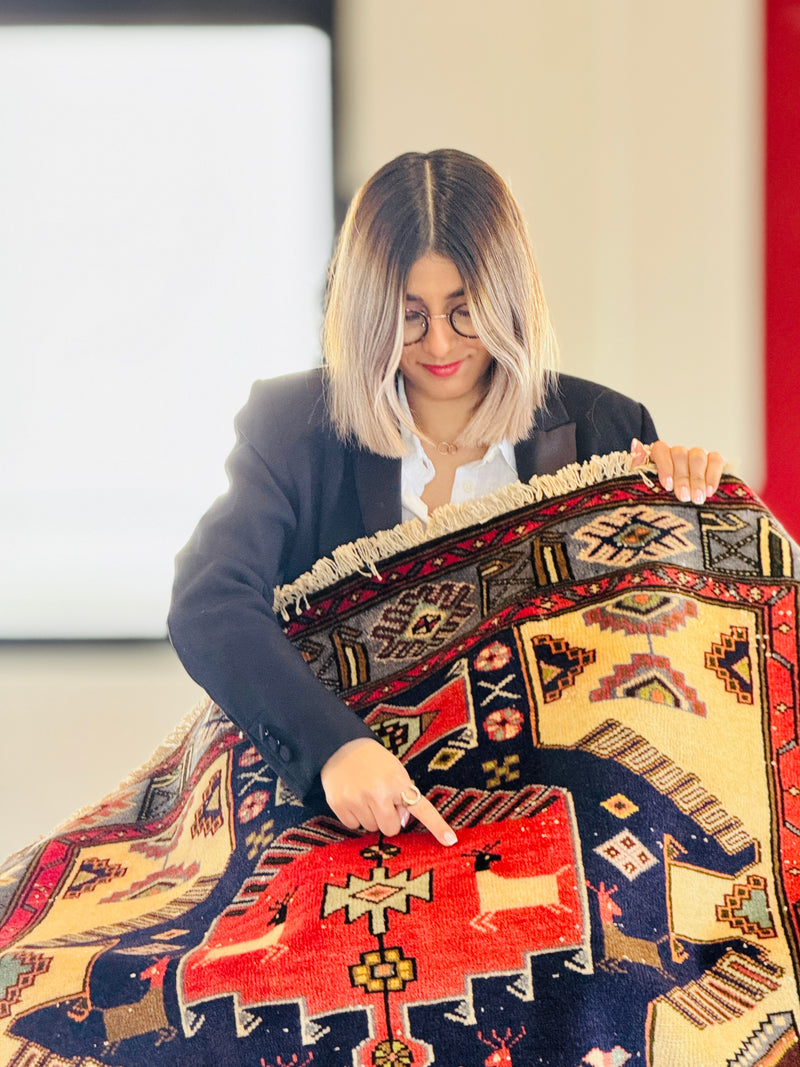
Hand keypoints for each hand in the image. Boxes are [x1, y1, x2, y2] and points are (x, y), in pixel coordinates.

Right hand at [320, 737, 457, 845]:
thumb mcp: (395, 771)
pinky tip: (351, 797)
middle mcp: (378, 792)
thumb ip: (403, 795)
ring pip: (371, 828)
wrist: (340, 745)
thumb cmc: (374, 761)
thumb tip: (401, 822)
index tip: (451, 841)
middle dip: (387, 818)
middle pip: (391, 829)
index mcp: (397, 782)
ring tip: (364, 794)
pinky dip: (353, 815)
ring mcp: (357, 799)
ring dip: (370, 816)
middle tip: (380, 800)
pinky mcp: (339, 804)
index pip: (422, 808)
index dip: (437, 826)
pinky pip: (353, 825)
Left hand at [631, 438, 723, 505]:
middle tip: (684, 497)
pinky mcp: (713, 462)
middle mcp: (678, 453)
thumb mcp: (643, 486)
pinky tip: (709, 492)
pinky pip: (715, 460)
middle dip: (682, 477)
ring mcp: (696, 456)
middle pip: (680, 454)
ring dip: (698, 478)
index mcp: (659, 456)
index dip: (665, 465)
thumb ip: (639, 466)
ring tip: (697, 498)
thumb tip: (636, 444)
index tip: (667, 486)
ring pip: (698, 457)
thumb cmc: (657, 499)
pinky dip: (713, 475)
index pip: (661, 449)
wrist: (675, 516)